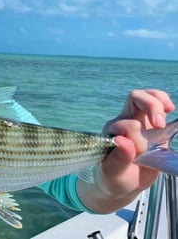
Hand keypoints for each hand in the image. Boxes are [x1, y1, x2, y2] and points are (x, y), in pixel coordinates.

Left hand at [78, 89, 174, 212]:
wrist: (120, 184)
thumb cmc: (112, 178)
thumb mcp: (113, 173)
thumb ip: (119, 158)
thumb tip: (122, 140)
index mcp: (112, 132)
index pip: (127, 124)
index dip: (136, 138)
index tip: (139, 154)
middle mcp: (124, 122)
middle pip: (135, 98)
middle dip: (151, 105)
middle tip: (160, 124)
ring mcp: (139, 123)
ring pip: (146, 97)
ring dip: (159, 101)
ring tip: (168, 110)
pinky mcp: (153, 129)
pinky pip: (158, 109)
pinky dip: (165, 105)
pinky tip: (170, 111)